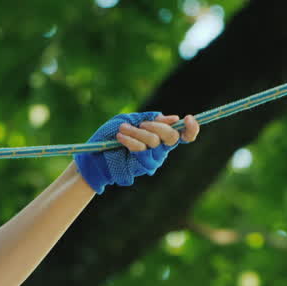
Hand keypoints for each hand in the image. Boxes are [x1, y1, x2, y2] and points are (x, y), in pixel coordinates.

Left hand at [73, 112, 199, 193]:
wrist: (95, 154)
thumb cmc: (113, 134)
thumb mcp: (130, 119)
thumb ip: (150, 119)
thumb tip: (174, 118)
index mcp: (160, 135)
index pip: (183, 135)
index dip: (191, 129)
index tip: (189, 118)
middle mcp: (160, 148)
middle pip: (172, 137)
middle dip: (158, 126)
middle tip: (142, 123)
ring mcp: (152, 158)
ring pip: (154, 142)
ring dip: (138, 132)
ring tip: (122, 129)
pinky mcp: (142, 166)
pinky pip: (141, 151)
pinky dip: (131, 141)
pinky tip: (120, 138)